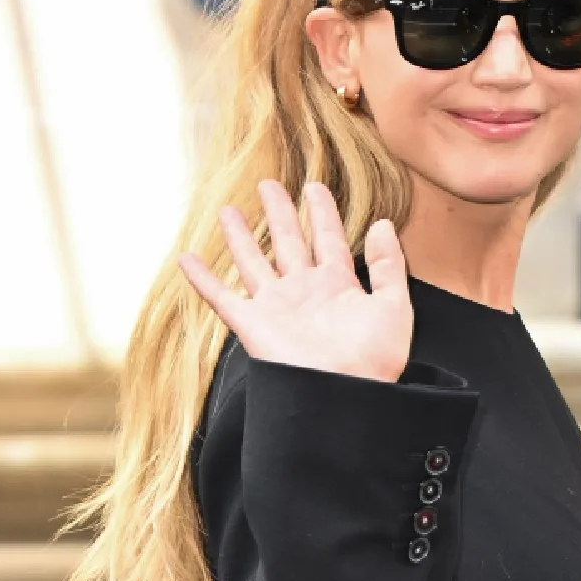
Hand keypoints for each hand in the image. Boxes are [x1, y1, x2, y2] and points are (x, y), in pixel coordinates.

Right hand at [179, 180, 412, 383]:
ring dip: (240, 236)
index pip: (329, 238)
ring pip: (253, 261)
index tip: (314, 187)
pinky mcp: (252, 324)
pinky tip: (187, 258)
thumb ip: (388, 264)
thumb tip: (383, 223)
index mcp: (338, 286)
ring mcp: (276, 306)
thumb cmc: (374, 360)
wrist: (346, 395)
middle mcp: (304, 291)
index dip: (322, 212)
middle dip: (279, 213)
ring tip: (228, 210)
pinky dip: (203, 278)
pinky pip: (222, 296)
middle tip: (269, 184)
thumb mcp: (393, 305)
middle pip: (288, 242)